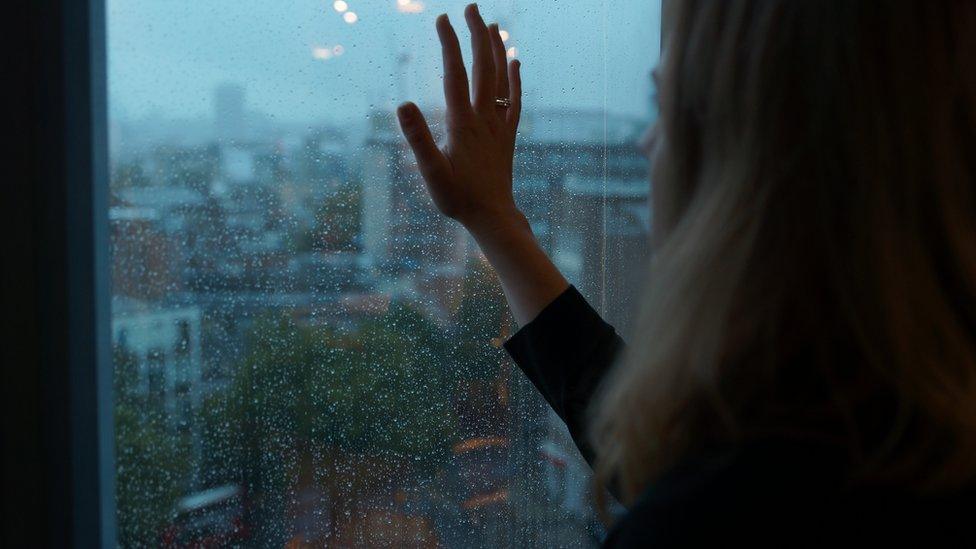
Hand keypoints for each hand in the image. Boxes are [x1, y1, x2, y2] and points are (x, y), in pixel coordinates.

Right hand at [397, 4, 522, 235]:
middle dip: (477, 34)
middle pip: (483, 67)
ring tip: (493, 24)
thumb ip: (417, 138)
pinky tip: (515, 61)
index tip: (442, 19)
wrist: (493, 216)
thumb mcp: (431, 172)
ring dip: (497, 49)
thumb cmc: (458, 198)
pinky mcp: (508, 135)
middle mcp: (484, 118)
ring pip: (501, 78)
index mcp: (462, 123)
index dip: (449, 44)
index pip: (455, 73)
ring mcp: (499, 125)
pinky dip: (515, 78)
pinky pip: (515, 99)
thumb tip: (403, 104)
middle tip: (471, 7)